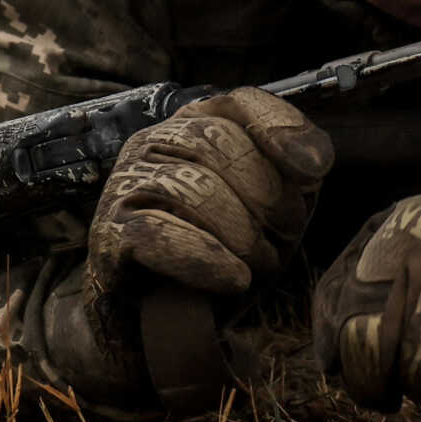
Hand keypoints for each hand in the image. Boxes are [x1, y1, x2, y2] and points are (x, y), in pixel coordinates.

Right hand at [89, 89, 333, 298]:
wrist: (160, 318)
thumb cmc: (220, 252)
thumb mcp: (269, 210)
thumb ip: (294, 176)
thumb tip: (311, 162)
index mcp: (193, 127)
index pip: (238, 103)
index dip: (278, 129)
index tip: (313, 173)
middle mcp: (153, 143)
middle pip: (213, 143)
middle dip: (264, 195)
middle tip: (285, 239)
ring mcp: (124, 185)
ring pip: (187, 186)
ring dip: (239, 232)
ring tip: (260, 265)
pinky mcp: (107, 235)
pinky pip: (154, 234)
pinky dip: (203, 257)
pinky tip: (233, 278)